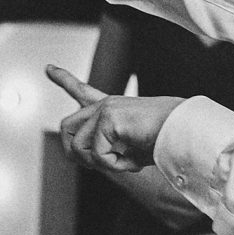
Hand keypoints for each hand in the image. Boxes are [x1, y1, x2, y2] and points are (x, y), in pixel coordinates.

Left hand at [45, 65, 181, 174]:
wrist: (185, 133)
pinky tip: (134, 159)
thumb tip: (89, 158)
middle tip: (106, 164)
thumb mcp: (133, 148)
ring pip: (78, 147)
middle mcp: (105, 104)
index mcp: (112, 107)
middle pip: (66, 129)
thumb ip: (110, 150)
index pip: (82, 91)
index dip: (64, 79)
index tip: (49, 68)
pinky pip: (97, 156)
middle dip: (76, 154)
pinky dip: (115, 166)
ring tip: (127, 161)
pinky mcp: (108, 118)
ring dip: (101, 164)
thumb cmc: (165, 142)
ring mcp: (105, 109)